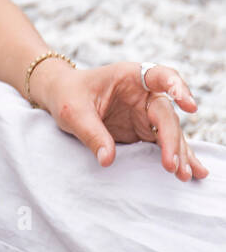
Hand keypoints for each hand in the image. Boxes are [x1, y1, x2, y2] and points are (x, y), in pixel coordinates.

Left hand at [35, 60, 207, 180]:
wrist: (61, 97)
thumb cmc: (67, 95)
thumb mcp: (73, 111)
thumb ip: (91, 132)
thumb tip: (108, 160)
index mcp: (129, 77)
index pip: (160, 76)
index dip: (177, 88)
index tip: (189, 105)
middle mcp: (144, 94)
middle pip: (166, 114)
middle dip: (172, 140)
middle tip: (172, 165)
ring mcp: (145, 113)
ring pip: (170, 132)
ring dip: (179, 153)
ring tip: (187, 175)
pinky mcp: (143, 130)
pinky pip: (163, 144)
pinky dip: (176, 157)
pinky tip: (190, 173)